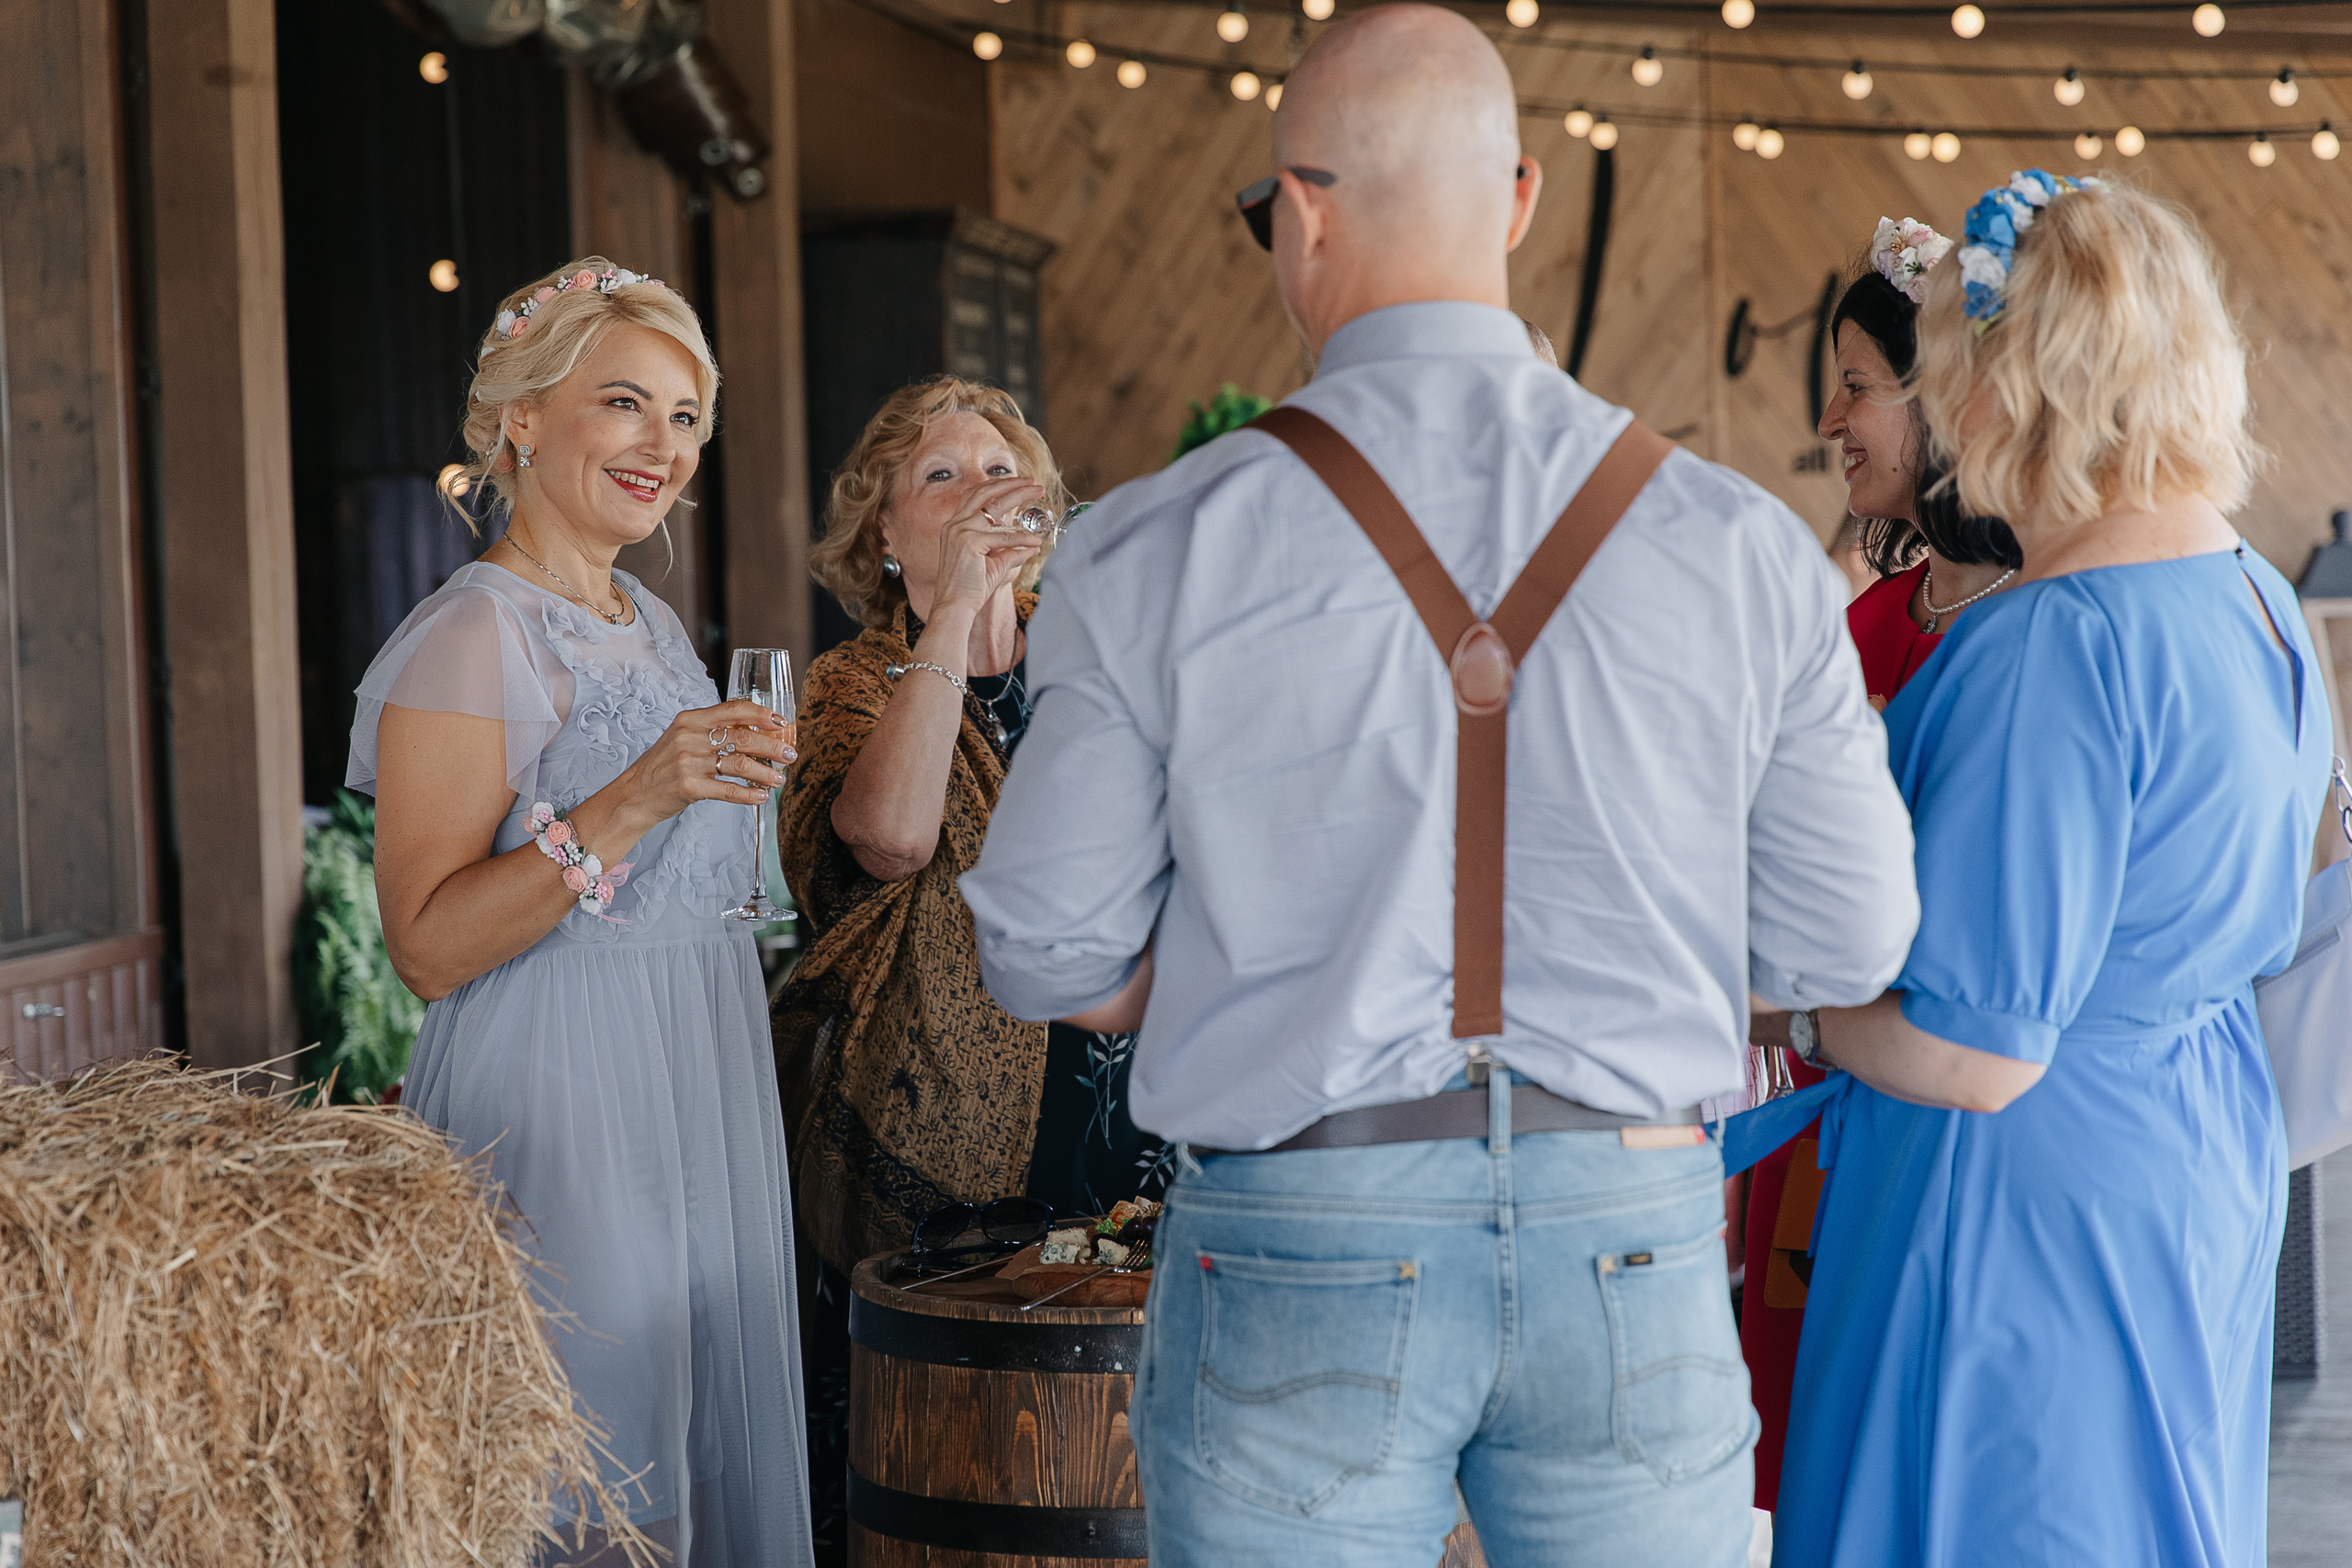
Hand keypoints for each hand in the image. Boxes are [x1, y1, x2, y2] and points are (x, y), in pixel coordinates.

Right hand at [603, 699, 795, 831]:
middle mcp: (689, 737)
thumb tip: (756, 731)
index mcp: (691, 719)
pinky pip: (728, 790)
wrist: (635, 794)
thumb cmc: (664, 766)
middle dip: (772, 747)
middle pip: (743, 738)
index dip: (761, 715)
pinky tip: (760, 796)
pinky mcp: (689, 787)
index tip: (782, 723)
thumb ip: (713, 731)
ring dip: (766, 773)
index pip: (733, 709)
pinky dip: (749, 794)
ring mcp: (688, 762)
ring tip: (779, 780)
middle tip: (790, 755)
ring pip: (740, 764)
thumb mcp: (683, 737)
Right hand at [930, 476, 1044, 616]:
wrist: (953, 607)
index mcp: (955, 526)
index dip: (998, 486)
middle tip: (1034, 482)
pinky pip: (1003, 537)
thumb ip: (1010, 552)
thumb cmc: (970, 588)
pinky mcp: (969, 544)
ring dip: (1018, 495)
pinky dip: (1021, 538)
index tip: (1019, 483)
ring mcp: (960, 532)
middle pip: (984, 491)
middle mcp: (955, 524)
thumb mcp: (993, 564)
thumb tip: (1032, 547)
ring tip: (1038, 491)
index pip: (976, 495)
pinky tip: (1034, 541)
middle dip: (1011, 483)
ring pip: (994, 506)